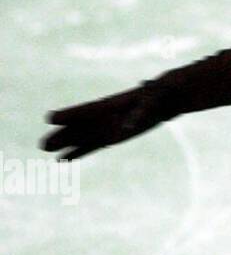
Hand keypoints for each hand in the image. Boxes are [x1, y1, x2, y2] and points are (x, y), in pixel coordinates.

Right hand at [39, 83, 167, 161]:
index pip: (86, 111)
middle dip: (61, 136)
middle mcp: (103, 116)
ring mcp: (105, 127)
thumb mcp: (151, 103)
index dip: (69, 115)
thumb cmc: (157, 95)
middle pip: (78, 128)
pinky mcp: (112, 137)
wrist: (164, 98)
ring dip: (64, 145)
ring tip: (45, 149)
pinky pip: (91, 146)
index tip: (51, 118)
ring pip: (81, 138)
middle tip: (43, 145)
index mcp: (110, 105)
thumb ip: (139, 114)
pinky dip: (78, 152)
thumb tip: (127, 127)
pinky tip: (63, 159)